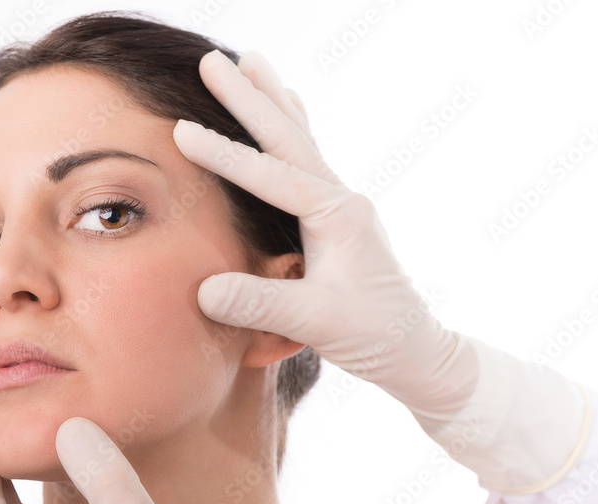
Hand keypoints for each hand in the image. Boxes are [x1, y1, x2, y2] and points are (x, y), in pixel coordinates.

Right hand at [173, 49, 589, 492]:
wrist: (416, 350)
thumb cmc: (374, 336)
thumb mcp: (316, 323)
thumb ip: (259, 303)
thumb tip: (203, 289)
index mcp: (337, 216)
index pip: (271, 176)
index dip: (224, 154)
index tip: (181, 131)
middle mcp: (341, 200)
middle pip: (288, 137)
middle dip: (249, 98)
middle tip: (212, 59)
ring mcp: (340, 206)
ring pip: (299, 140)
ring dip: (271, 101)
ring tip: (250, 60)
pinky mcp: (335, 220)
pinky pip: (305, 161)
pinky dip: (290, 128)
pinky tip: (286, 112)